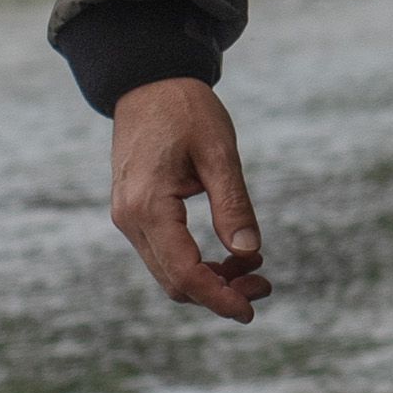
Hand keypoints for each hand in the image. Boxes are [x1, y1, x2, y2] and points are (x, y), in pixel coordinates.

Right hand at [109, 77, 268, 320]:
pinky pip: (165, 254)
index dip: (219, 298)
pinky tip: (230, 255)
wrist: (148, 82)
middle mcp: (130, 219)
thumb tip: (250, 252)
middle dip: (220, 293)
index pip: (185, 273)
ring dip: (210, 281)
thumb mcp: (219, 153)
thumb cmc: (185, 109)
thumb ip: (233, 204)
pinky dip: (197, 264)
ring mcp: (128, 218)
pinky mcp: (135, 213)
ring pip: (169, 273)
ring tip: (253, 269)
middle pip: (175, 282)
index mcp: (148, 206)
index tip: (250, 310)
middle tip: (264, 285)